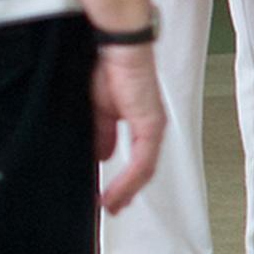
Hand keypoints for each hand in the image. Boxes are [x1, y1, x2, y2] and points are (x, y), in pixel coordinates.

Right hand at [90, 42, 165, 214]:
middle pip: (143, 170)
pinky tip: (116, 191)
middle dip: (127, 192)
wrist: (117, 46)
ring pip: (144, 171)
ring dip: (126, 190)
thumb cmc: (110, 67)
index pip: (136, 160)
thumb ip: (102, 134)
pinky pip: (142, 161)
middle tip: (112, 207)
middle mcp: (150, 127)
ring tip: (111, 205)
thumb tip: (101, 156)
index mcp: (140, 122)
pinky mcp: (150, 124)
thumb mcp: (100, 110)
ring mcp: (152, 127)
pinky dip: (129, 180)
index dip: (124, 181)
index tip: (109, 196)